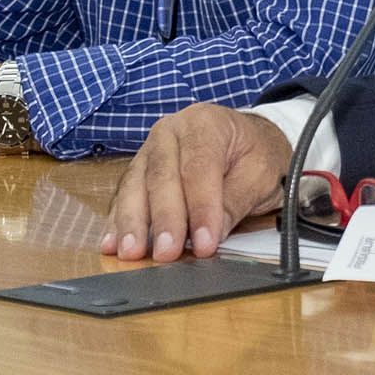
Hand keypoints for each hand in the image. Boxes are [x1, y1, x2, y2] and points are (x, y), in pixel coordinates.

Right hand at [103, 103, 295, 262]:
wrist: (249, 140)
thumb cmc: (256, 154)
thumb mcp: (261, 174)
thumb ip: (236, 201)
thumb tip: (212, 233)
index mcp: (205, 123)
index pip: (199, 169)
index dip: (201, 209)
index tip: (205, 243)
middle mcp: (171, 131)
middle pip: (161, 176)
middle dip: (163, 219)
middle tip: (166, 252)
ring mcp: (150, 149)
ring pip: (135, 185)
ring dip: (132, 222)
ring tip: (131, 252)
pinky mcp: (139, 169)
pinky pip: (124, 195)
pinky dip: (118, 221)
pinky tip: (112, 243)